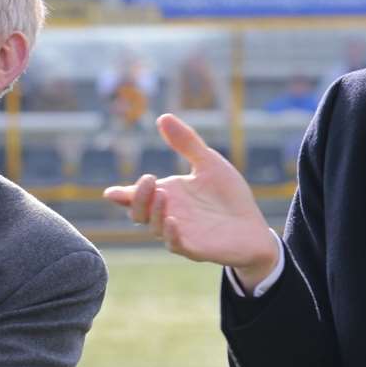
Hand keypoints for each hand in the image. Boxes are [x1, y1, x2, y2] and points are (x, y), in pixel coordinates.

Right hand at [103, 114, 275, 288]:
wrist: (255, 228)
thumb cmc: (229, 197)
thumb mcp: (209, 163)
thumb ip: (187, 143)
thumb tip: (163, 117)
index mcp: (168, 196)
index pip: (138, 196)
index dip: (122, 195)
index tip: (111, 192)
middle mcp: (169, 215)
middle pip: (138, 213)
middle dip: (137, 198)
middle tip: (149, 179)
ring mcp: (181, 234)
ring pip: (155, 228)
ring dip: (155, 212)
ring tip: (162, 193)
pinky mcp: (197, 249)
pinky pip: (177, 245)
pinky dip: (171, 234)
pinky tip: (173, 220)